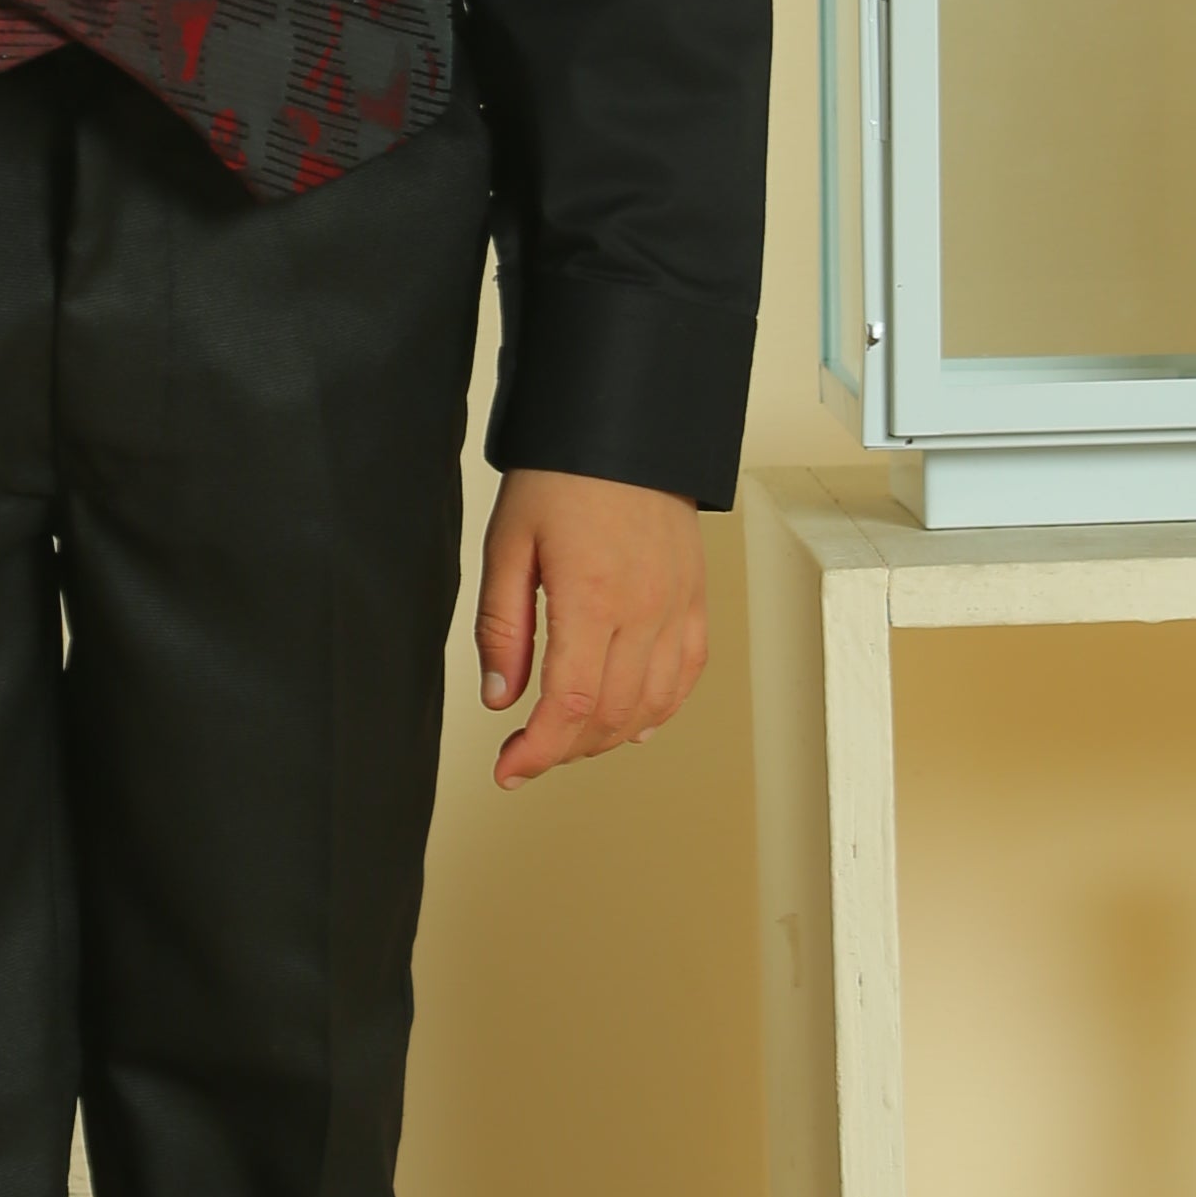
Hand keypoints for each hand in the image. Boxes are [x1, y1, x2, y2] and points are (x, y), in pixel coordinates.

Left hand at [474, 467, 708, 789]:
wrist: (625, 426)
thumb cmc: (561, 477)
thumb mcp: (508, 543)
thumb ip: (501, 626)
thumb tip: (500, 699)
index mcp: (592, 596)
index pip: (570, 704)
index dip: (537, 751)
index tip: (507, 770)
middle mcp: (645, 610)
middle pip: (611, 716)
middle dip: (563, 750)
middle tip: (524, 754)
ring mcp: (677, 606)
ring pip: (652, 705)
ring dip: (606, 738)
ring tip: (567, 740)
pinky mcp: (695, 599)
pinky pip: (687, 674)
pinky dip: (660, 710)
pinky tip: (631, 724)